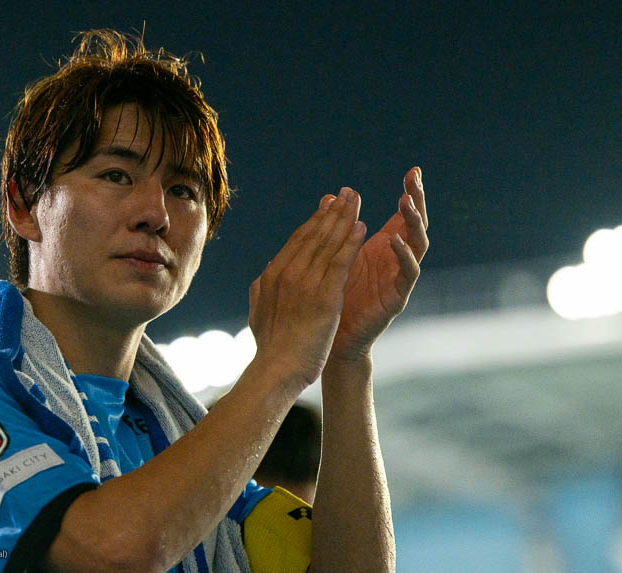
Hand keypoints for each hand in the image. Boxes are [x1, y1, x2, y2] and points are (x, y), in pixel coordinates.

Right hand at [248, 187, 366, 388]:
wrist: (276, 369)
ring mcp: (305, 283)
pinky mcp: (324, 296)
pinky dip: (351, 242)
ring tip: (357, 201)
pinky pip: (340, 262)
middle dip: (331, 212)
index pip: (297, 241)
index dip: (314, 221)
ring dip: (344, 219)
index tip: (326, 206)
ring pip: (328, 243)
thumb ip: (260, 292)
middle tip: (346, 193)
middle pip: (313, 235)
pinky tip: (363, 227)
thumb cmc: (270, 348)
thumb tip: (262, 276)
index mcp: (272, 275)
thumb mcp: (258, 314)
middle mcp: (287, 272)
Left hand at [328, 167, 428, 364]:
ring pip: (418, 245)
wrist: (334, 338)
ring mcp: (400, 278)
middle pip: (415, 225)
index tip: (414, 170)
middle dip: (417, 201)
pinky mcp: (398, 297)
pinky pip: (407, 274)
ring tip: (406, 202)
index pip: (403, 215)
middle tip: (415, 180)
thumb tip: (333, 194)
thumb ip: (341, 227)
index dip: (411, 193)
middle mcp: (397, 260)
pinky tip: (395, 240)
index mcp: (385, 247)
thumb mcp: (338, 254)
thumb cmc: (336, 296)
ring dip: (413, 223)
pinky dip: (403, 256)